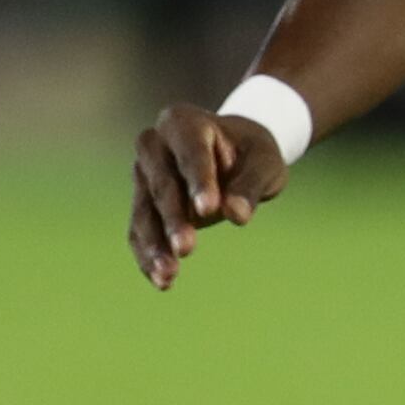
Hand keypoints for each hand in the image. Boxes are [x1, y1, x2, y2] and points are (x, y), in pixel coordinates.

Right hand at [127, 103, 289, 289]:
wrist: (234, 155)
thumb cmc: (253, 154)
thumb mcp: (265, 163)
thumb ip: (251, 186)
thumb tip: (237, 216)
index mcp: (184, 122)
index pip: (191, 154)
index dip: (199, 181)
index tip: (209, 210)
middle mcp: (154, 144)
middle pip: (161, 184)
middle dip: (174, 218)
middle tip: (187, 249)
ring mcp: (143, 173)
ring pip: (144, 212)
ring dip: (155, 245)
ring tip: (169, 275)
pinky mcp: (141, 202)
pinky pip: (139, 230)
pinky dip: (149, 256)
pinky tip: (162, 281)